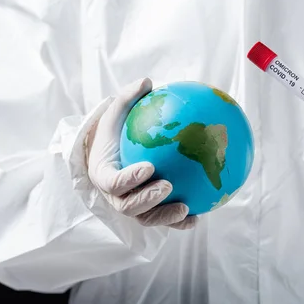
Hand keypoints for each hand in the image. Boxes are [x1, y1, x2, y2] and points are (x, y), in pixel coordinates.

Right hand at [86, 78, 196, 228]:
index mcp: (104, 174)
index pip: (113, 182)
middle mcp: (115, 196)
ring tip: (187, 207)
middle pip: (128, 206)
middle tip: (168, 185)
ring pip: (146, 218)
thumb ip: (127, 98)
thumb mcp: (116, 113)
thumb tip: (146, 81)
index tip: (149, 166)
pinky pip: (163, 220)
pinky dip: (179, 222)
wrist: (110, 153)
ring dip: (166, 216)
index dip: (129, 178)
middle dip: (148, 199)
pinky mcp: (147, 212)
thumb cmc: (115, 132)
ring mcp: (131, 207)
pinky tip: (199, 217)